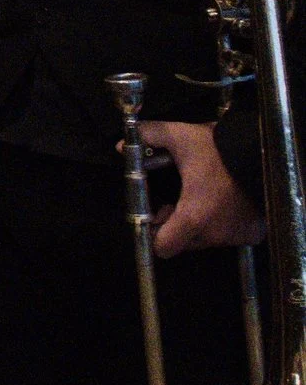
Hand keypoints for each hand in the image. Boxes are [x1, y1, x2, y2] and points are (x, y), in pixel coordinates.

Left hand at [147, 120, 266, 255]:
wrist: (263, 153)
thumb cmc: (219, 149)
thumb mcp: (178, 136)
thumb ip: (146, 137)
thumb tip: (121, 145)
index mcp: (193, 217)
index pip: (163, 248)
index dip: (154, 234)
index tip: (155, 216)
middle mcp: (215, 233)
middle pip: (183, 242)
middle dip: (174, 225)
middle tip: (175, 202)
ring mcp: (236, 235)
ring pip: (205, 239)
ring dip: (198, 224)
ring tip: (200, 197)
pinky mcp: (253, 233)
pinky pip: (229, 235)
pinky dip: (222, 224)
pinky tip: (222, 202)